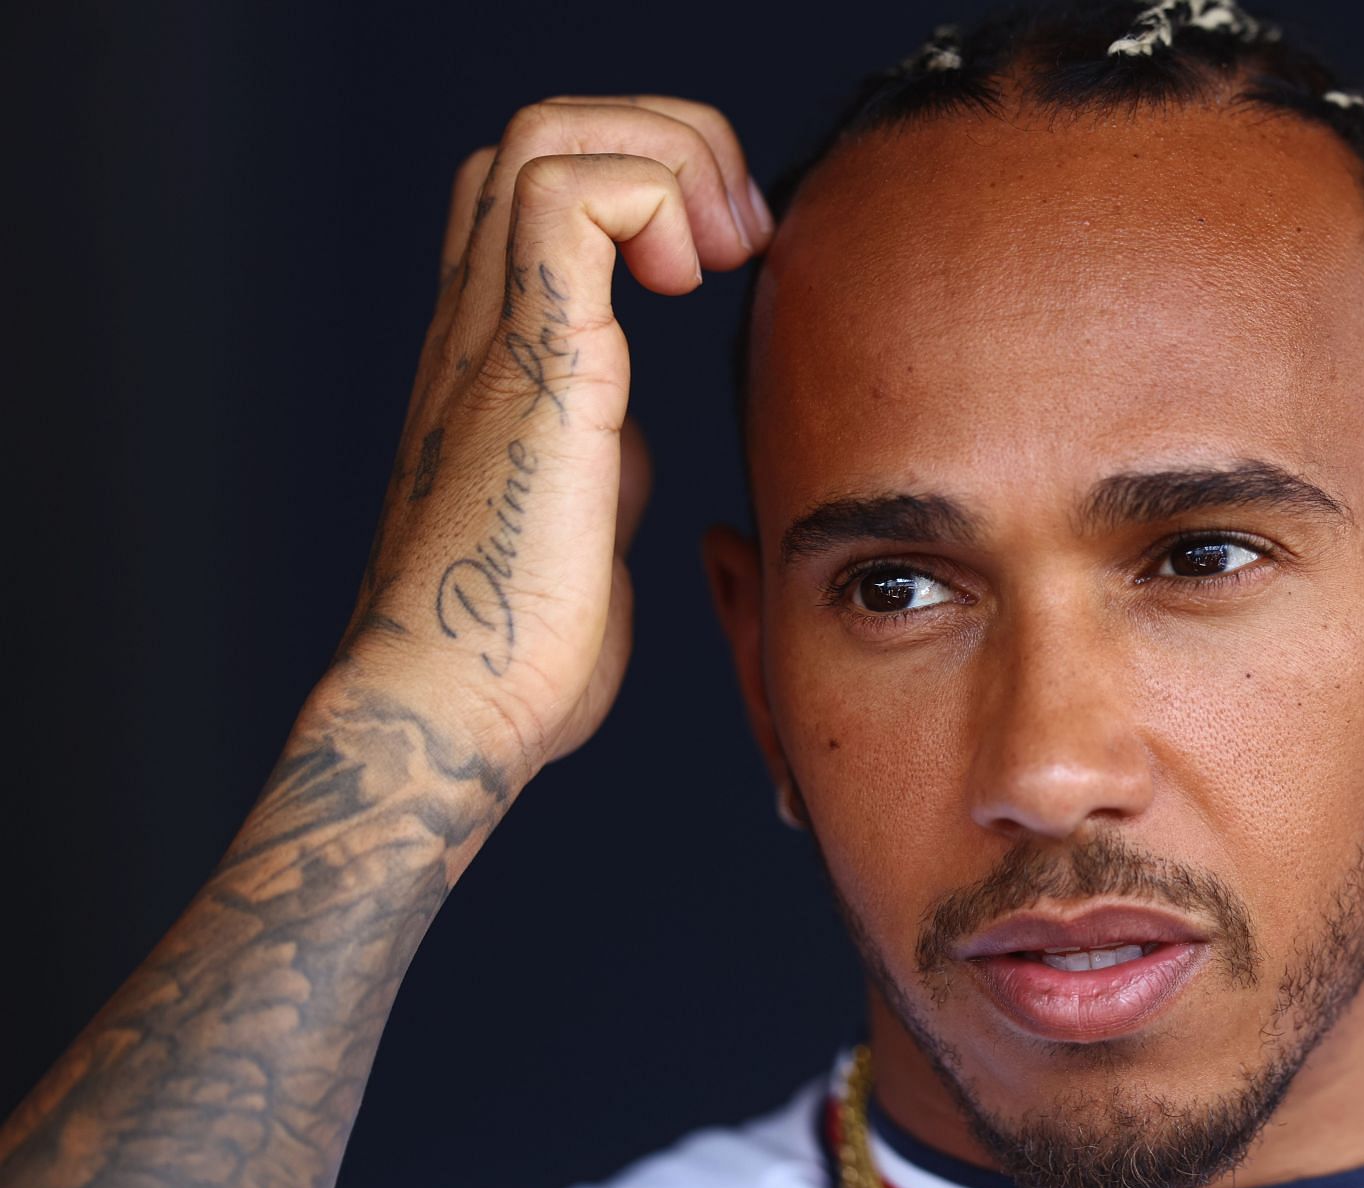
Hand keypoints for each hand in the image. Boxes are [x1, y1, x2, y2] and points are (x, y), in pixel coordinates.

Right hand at [335, 96, 773, 776]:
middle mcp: (480, 324)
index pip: (538, 188)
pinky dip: (647, 198)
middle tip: (739, 240)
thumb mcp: (582, 518)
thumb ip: (603, 456)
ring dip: (663, 158)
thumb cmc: (520, 648)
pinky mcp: (534, 369)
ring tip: (720, 250)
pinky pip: (567, 200)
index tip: (724, 263)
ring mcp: (494, 338)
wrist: (456, 711)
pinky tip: (692, 280)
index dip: (643, 181)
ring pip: (549, 137)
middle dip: (666, 143)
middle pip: (542, 134)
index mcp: (495, 353)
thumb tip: (633, 435)